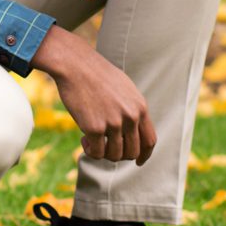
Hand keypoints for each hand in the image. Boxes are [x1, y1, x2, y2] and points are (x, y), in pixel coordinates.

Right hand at [31, 26, 156, 163]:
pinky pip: (97, 153)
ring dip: (103, 153)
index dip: (144, 155)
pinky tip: (83, 140)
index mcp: (140, 107)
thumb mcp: (124, 88)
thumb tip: (131, 130)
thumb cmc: (96, 73)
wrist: (75, 64)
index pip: (150, 140)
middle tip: (106, 147)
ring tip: (92, 141)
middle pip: (132, 152)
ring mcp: (113, 123)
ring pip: (115, 155)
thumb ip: (131, 108)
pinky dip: (90, 151)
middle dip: (120, 155)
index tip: (138, 162)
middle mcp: (130, 117)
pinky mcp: (95, 128)